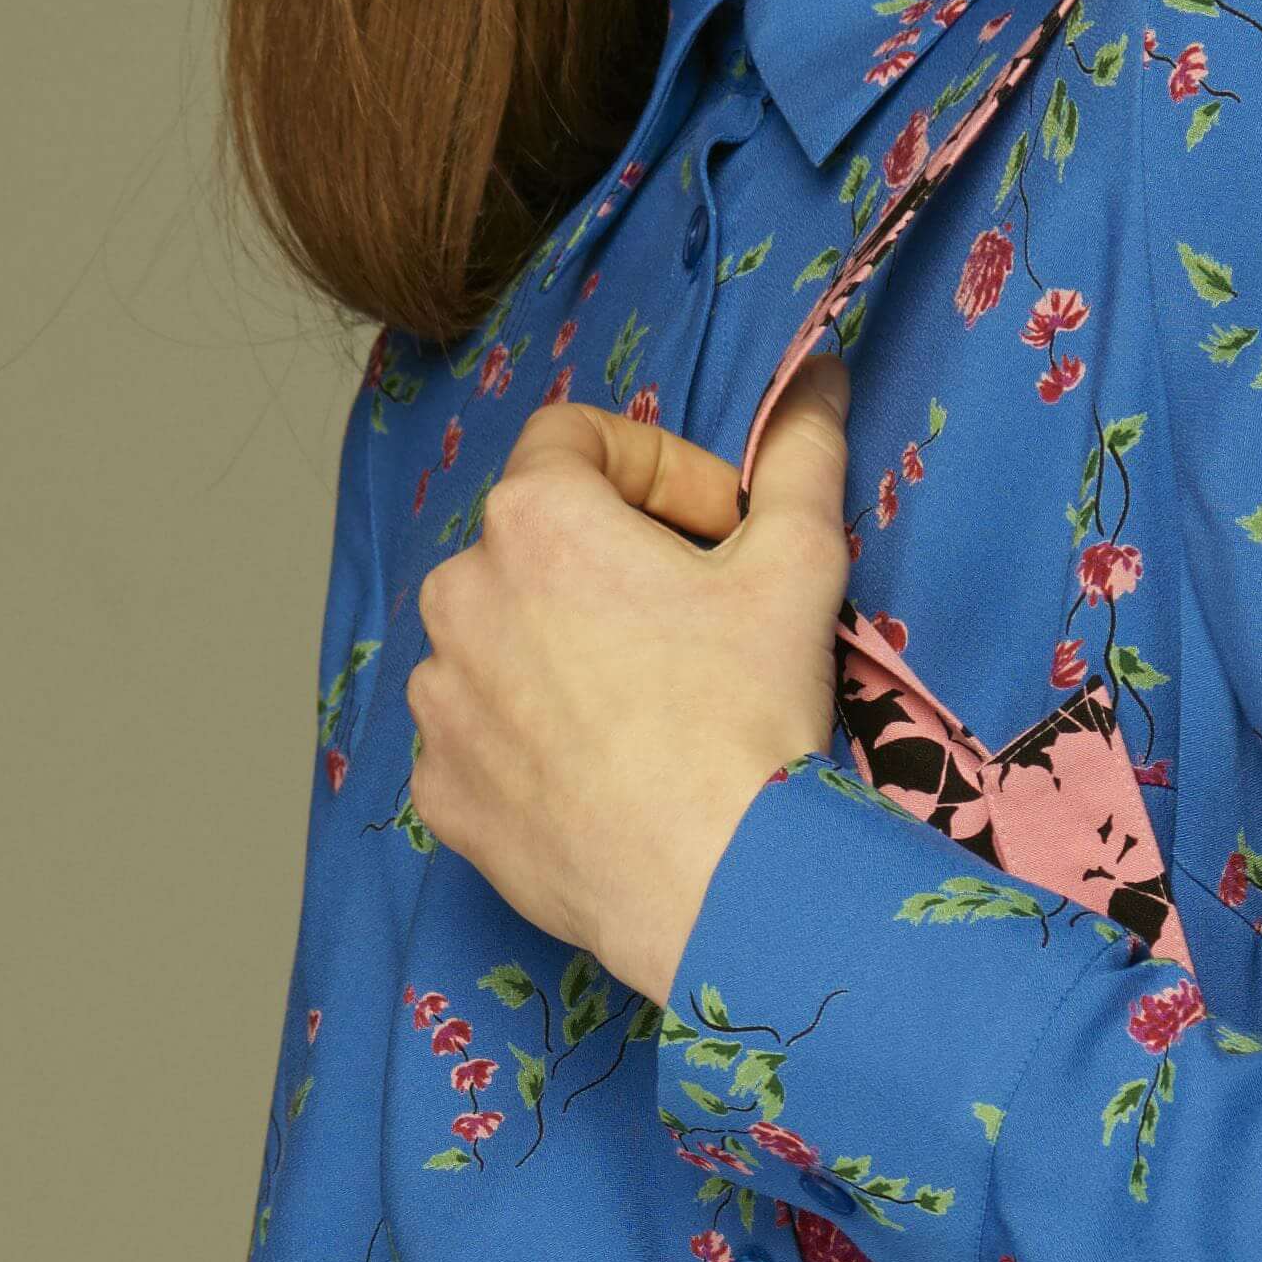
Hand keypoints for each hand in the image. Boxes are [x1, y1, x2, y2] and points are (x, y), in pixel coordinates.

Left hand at [406, 360, 852, 1005]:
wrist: (714, 888)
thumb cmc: (747, 717)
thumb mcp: (798, 562)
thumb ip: (800, 452)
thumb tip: (820, 373)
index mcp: (533, 519)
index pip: (575, 438)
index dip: (657, 468)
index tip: (717, 528)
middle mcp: (458, 596)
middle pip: (533, 541)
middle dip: (609, 560)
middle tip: (693, 619)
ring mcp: (440, 701)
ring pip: (500, 638)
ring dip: (563, 647)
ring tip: (648, 701)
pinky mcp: (441, 789)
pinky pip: (480, 735)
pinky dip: (531, 736)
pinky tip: (605, 769)